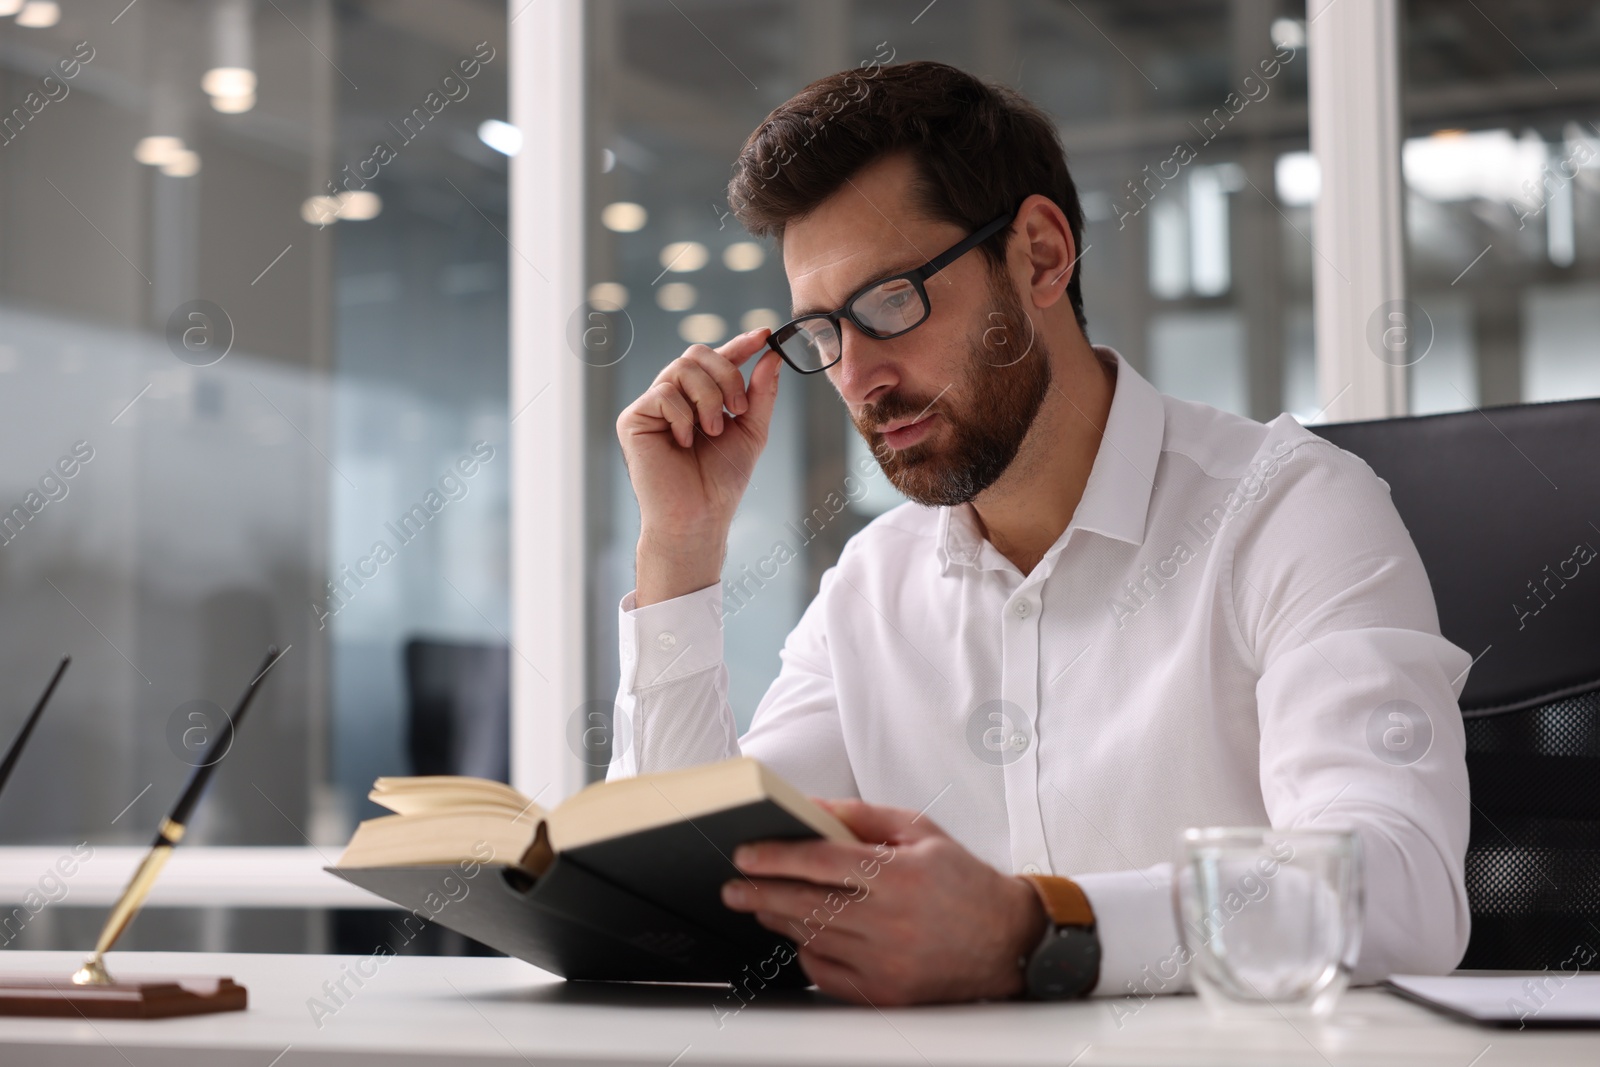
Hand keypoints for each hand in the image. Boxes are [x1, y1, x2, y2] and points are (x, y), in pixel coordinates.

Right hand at [616, 328, 780, 605]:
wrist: (699, 516)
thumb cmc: (721, 481)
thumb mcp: (752, 431)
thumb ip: (761, 394)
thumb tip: (772, 355)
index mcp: (699, 398)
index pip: (717, 359)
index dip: (740, 344)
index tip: (765, 335)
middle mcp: (673, 397)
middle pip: (696, 353)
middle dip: (726, 375)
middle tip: (739, 408)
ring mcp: (652, 406)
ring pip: (682, 369)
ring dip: (709, 398)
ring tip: (713, 432)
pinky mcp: (633, 419)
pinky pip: (663, 393)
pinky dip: (683, 416)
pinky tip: (685, 441)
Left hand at [721, 799, 1045, 1004]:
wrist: (1007, 941)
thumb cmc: (961, 880)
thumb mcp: (920, 831)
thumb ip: (863, 816)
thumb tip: (812, 807)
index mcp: (899, 876)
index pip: (821, 862)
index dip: (777, 857)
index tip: (745, 855)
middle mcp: (890, 922)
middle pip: (805, 905)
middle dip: (760, 893)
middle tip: (732, 887)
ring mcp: (886, 962)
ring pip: (811, 940)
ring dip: (778, 921)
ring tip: (760, 905)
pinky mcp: (885, 993)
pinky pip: (827, 974)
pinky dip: (806, 953)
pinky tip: (798, 937)